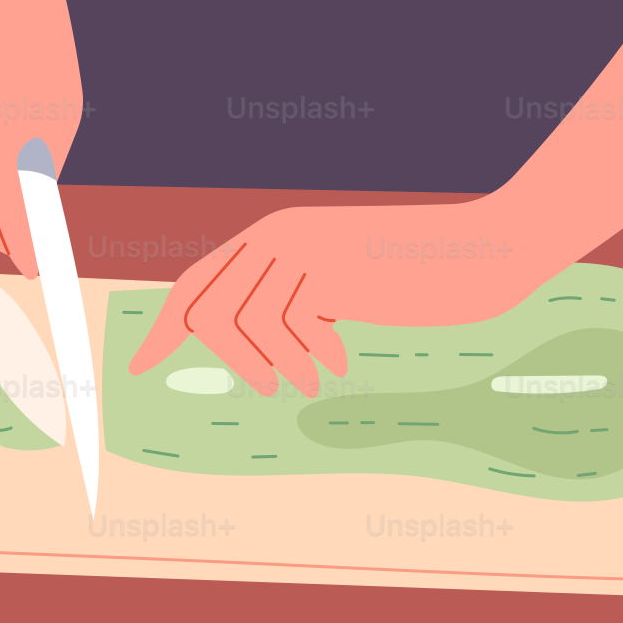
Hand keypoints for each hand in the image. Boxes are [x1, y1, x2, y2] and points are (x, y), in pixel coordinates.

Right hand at [0, 0, 81, 278]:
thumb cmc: (37, 31)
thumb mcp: (60, 91)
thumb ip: (45, 148)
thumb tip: (33, 196)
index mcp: (15, 117)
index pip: (16, 202)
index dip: (25, 243)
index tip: (40, 271)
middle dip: (5, 237)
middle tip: (26, 260)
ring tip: (5, 238)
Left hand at [127, 198, 566, 395]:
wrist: (481, 248)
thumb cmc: (420, 271)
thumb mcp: (349, 283)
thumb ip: (303, 302)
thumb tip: (256, 348)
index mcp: (278, 234)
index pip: (200, 279)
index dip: (168, 324)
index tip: (141, 364)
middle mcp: (278, 234)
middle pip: (204, 302)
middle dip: (211, 352)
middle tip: (257, 388)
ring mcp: (301, 249)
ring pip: (239, 322)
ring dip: (268, 363)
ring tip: (301, 382)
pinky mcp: (328, 270)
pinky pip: (285, 329)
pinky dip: (305, 356)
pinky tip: (337, 362)